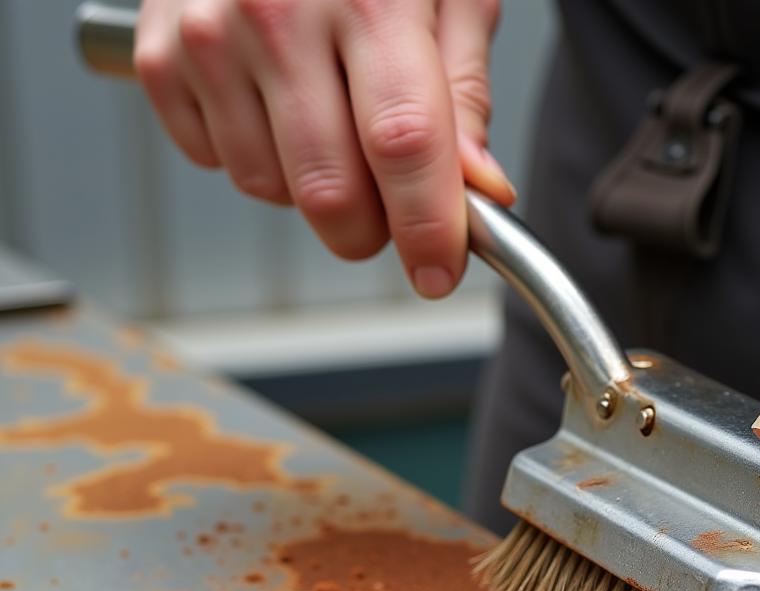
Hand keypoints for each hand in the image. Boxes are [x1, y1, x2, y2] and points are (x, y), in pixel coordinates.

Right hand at [134, 0, 514, 297]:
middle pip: (330, 193)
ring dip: (311, 188)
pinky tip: (272, 102)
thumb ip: (464, 92)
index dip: (426, 227)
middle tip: (391, 203)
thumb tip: (479, 191)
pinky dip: (254, 155)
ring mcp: (208, 36)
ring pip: (270, 190)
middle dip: (372, 228)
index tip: (438, 273)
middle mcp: (277, 14)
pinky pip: (215, 162)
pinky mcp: (158, 55)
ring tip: (327, 120)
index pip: (404, 145)